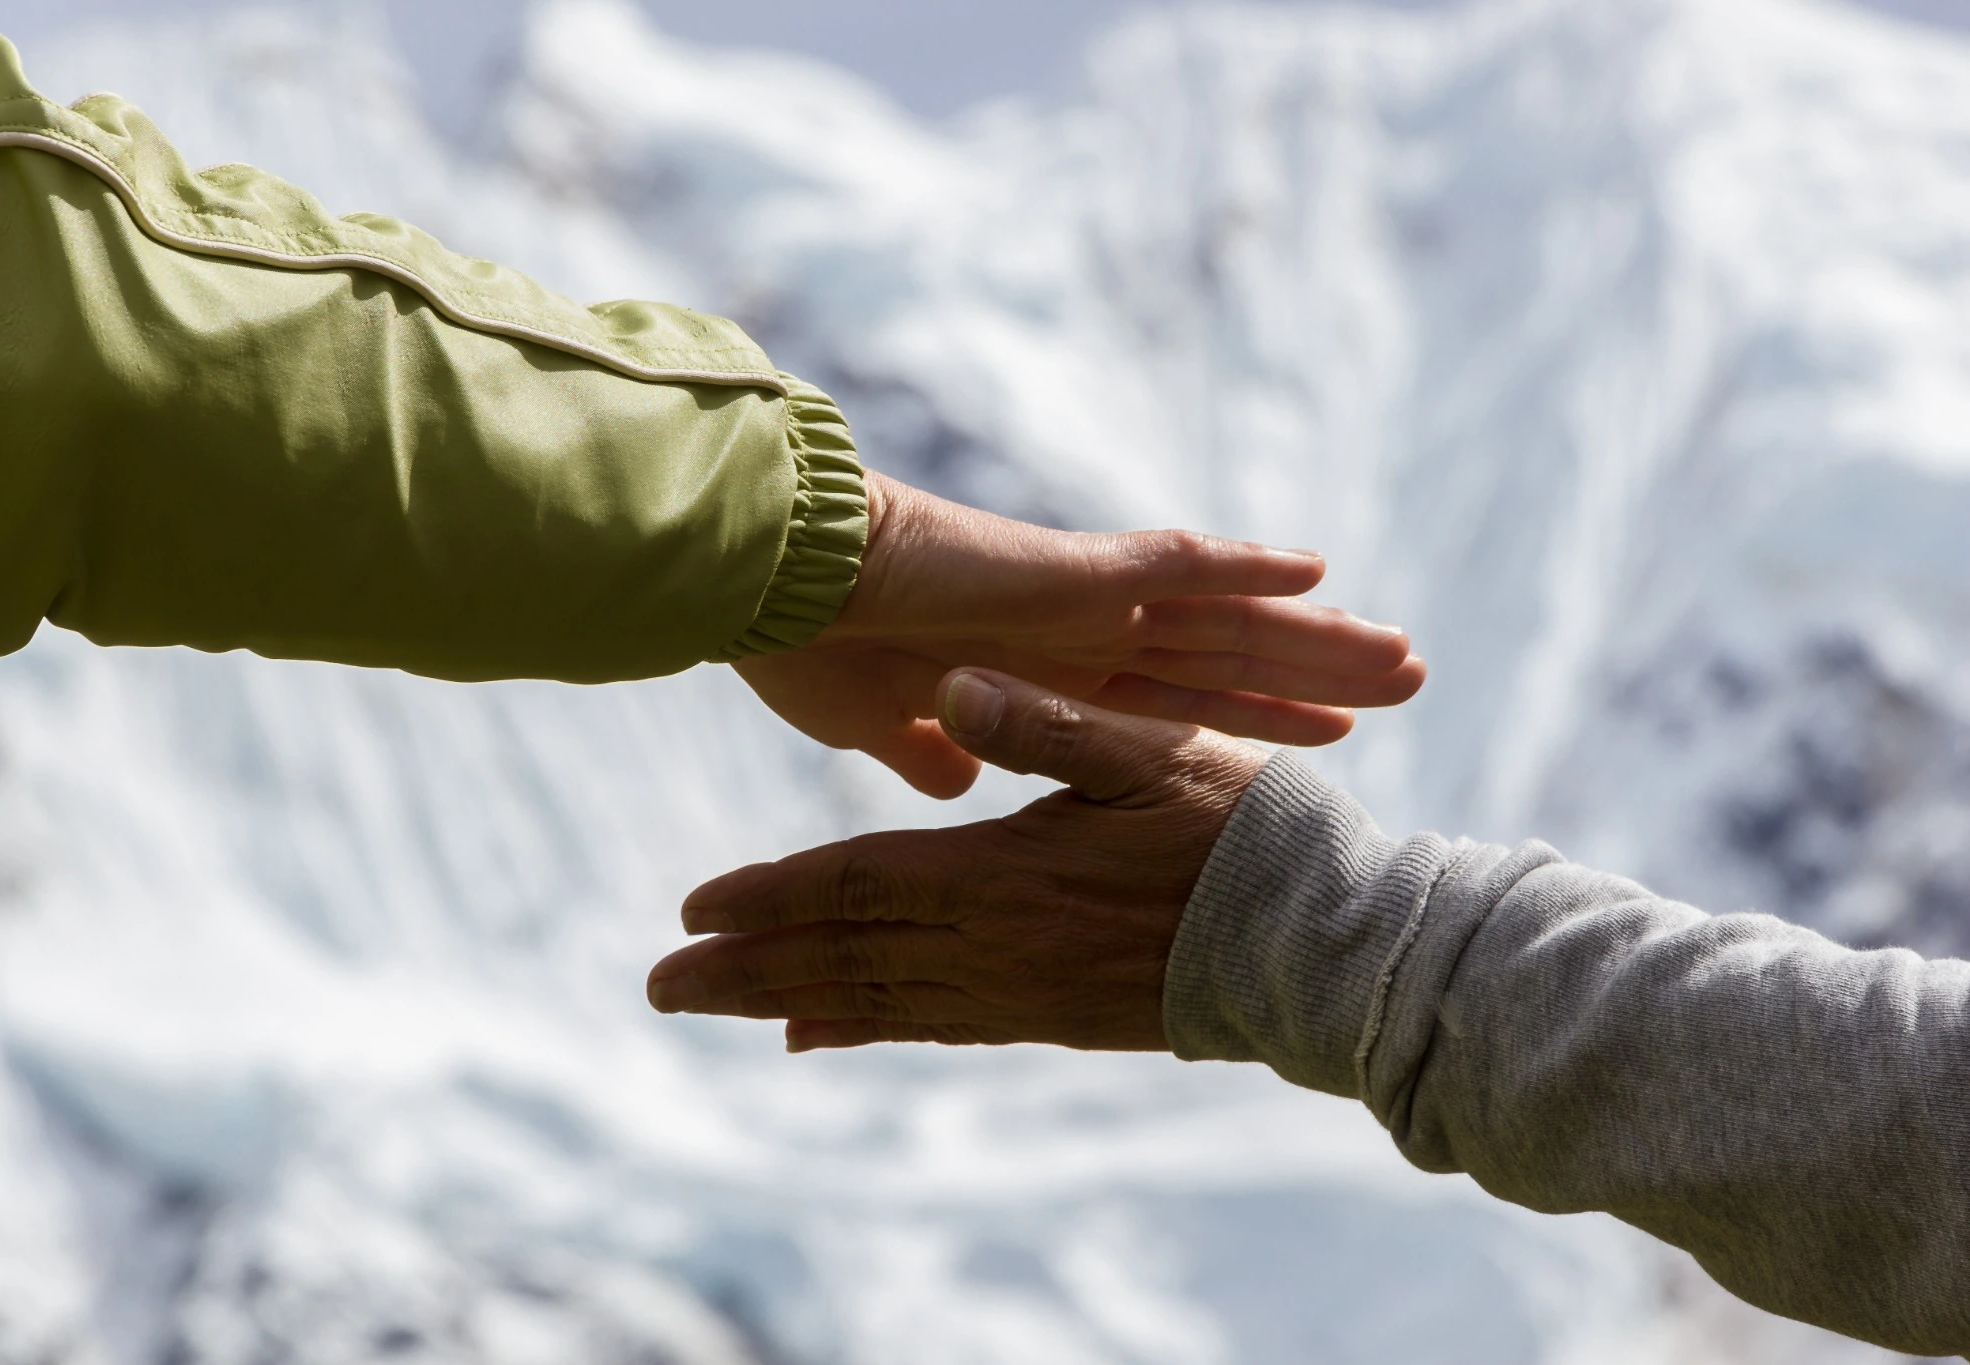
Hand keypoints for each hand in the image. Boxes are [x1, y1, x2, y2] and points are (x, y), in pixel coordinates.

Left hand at [648, 668, 1268, 1051]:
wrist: (1318, 954)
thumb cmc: (1244, 838)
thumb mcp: (1154, 754)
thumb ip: (1050, 724)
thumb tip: (954, 686)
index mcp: (1005, 873)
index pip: (858, 884)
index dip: (771, 895)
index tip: (693, 909)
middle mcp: (994, 944)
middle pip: (844, 955)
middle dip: (746, 968)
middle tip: (661, 985)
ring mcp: (1019, 991)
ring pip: (877, 999)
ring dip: (788, 1000)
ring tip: (717, 1005)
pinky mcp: (1049, 1017)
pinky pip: (935, 1026)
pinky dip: (870, 1027)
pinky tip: (824, 1032)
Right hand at [735, 472, 1422, 797]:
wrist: (773, 588)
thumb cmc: (811, 647)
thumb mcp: (884, 726)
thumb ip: (936, 752)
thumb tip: (956, 783)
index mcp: (1048, 677)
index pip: (1178, 702)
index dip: (1254, 714)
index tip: (1325, 736)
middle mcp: (1084, 635)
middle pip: (1229, 658)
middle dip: (1315, 674)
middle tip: (1408, 680)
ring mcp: (1083, 599)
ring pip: (1228, 618)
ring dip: (1314, 637)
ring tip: (1401, 650)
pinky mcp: (1067, 570)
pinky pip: (1174, 564)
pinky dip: (1243, 567)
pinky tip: (1315, 570)